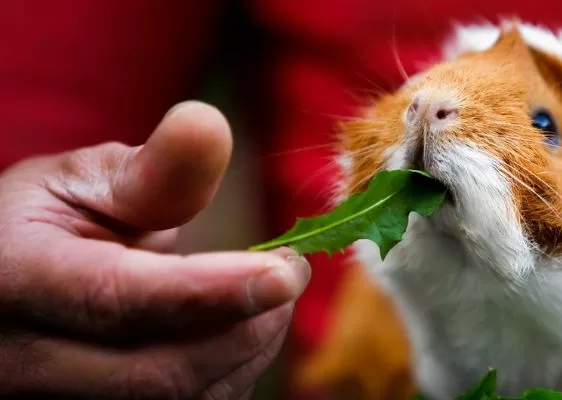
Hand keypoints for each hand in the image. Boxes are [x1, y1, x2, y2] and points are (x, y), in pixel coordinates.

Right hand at [0, 101, 309, 399]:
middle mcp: (23, 362)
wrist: (15, 282)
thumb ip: (153, 169)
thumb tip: (209, 124)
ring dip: (247, 351)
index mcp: (10, 278)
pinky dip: (230, 374)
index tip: (285, 271)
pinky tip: (241, 329)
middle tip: (291, 270)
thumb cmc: (54, 221)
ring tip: (267, 294)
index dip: (209, 290)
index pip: (115, 299)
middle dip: (246, 324)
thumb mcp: (86, 180)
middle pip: (156, 372)